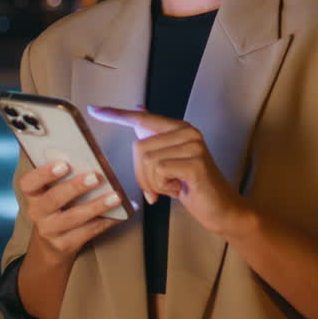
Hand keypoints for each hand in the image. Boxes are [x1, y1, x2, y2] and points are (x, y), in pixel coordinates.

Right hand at [18, 160, 122, 264]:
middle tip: (94, 177)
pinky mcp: (65, 244)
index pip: (29, 183)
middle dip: (75, 187)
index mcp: (33, 195)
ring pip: (74, 217)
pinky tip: (118, 214)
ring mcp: (50, 230)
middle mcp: (37, 213)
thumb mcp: (53, 191)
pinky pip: (88, 231)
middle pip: (53, 199)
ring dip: (97, 206)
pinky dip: (105, 221)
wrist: (52, 244)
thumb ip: (64, 176)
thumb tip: (93, 158)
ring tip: (115, 197)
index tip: (63, 164)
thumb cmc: (58, 207)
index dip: (44, 173)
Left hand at [88, 105, 248, 236]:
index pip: (142, 118)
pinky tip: (178, 189)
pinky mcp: (195, 163)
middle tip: (158, 187)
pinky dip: (162, 187)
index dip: (116, 114)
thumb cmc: (193, 187)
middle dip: (141, 174)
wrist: (223, 209)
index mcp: (179, 128)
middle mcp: (187, 131)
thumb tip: (139, 109)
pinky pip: (159, 172)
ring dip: (152, 182)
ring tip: (171, 187)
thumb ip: (154, 139)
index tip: (94, 109)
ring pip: (147, 161)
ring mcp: (193, 146)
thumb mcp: (169, 162)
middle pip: (139, 147)